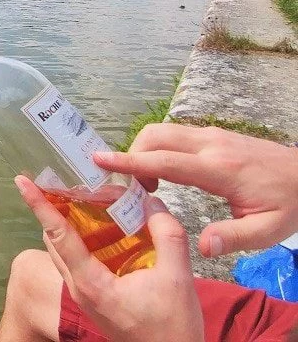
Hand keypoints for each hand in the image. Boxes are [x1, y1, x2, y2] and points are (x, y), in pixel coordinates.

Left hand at [15, 175, 203, 341]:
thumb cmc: (171, 328)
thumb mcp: (177, 278)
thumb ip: (166, 235)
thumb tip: (152, 203)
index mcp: (90, 282)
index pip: (57, 234)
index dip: (38, 205)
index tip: (22, 182)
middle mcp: (78, 288)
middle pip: (52, 240)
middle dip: (52, 209)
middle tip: (61, 183)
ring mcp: (83, 295)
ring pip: (62, 252)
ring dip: (66, 226)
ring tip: (81, 201)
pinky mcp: (92, 299)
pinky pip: (76, 263)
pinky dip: (81, 242)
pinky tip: (103, 232)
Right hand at [94, 123, 297, 256]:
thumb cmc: (287, 203)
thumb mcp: (269, 230)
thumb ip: (234, 237)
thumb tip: (201, 246)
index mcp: (219, 169)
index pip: (164, 160)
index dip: (129, 161)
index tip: (100, 159)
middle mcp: (210, 144)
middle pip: (155, 138)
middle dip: (132, 156)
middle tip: (137, 190)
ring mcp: (211, 135)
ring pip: (161, 131)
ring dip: (144, 151)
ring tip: (151, 184)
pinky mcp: (212, 134)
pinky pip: (173, 134)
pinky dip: (157, 148)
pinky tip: (165, 173)